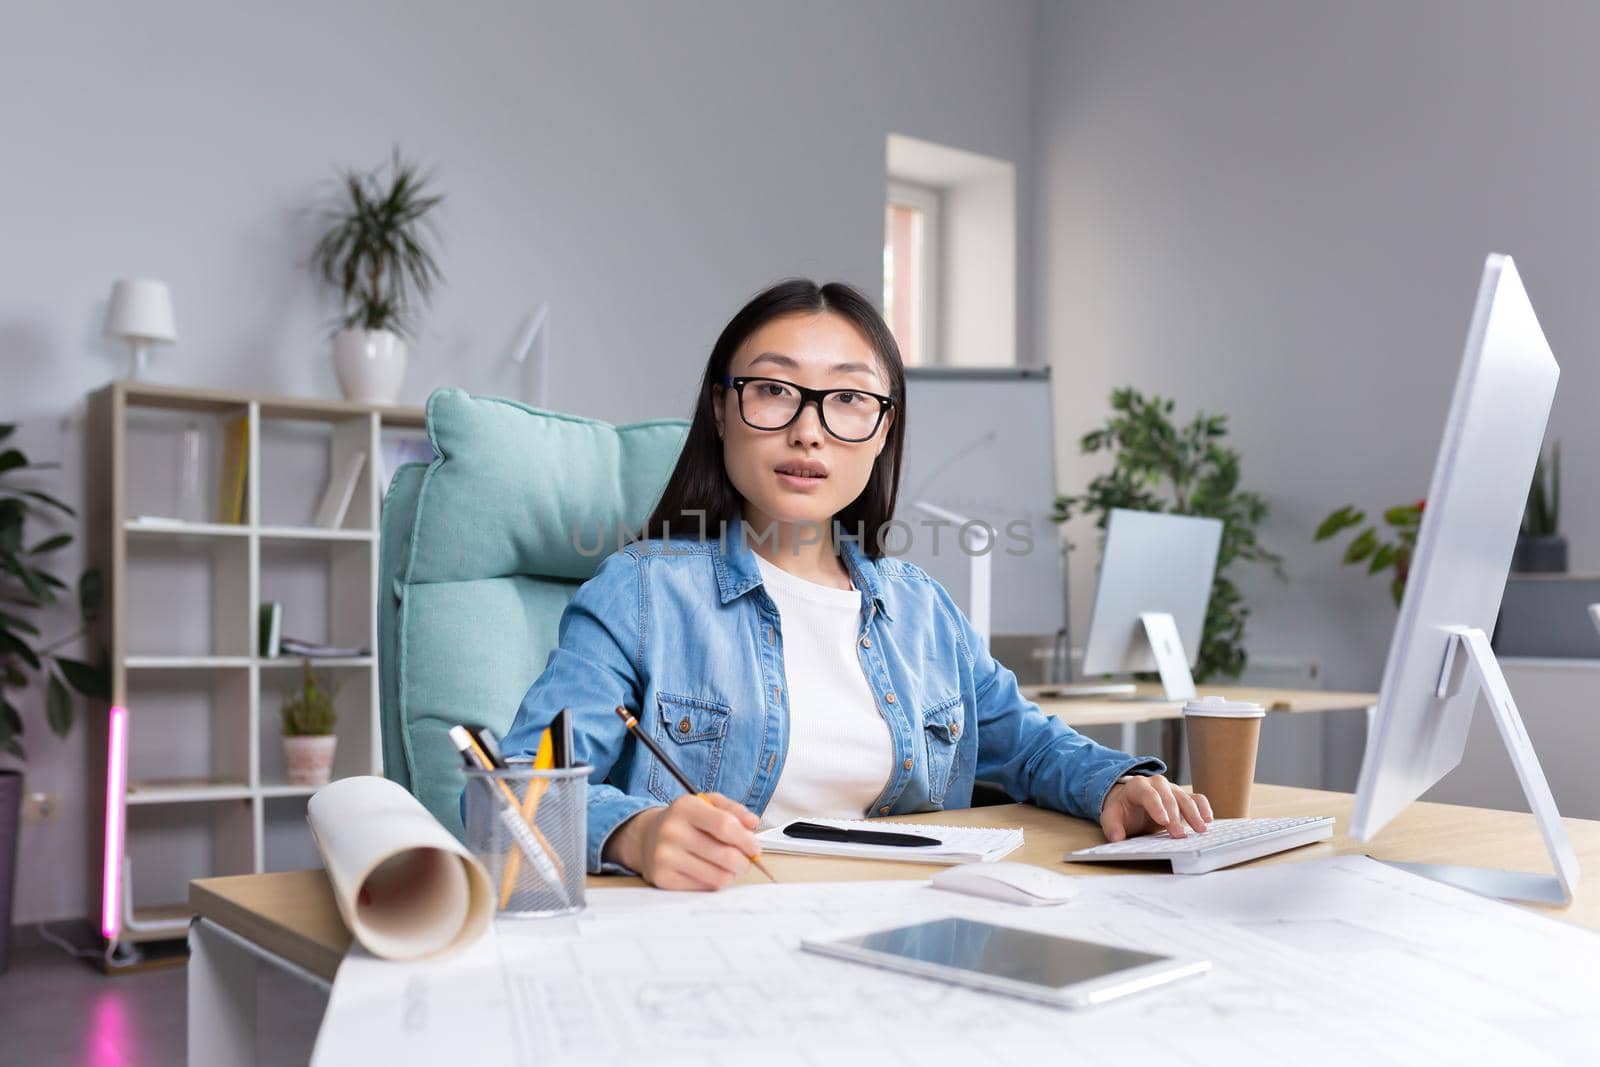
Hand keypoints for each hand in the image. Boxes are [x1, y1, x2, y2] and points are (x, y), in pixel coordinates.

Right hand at [608, 793, 760, 889]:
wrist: (646, 837)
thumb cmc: (685, 820)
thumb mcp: (707, 804)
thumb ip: (733, 810)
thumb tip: (753, 823)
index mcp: (685, 807)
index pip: (725, 825)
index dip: (746, 840)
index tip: (755, 848)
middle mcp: (671, 831)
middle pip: (725, 855)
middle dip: (744, 862)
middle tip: (745, 861)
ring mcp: (665, 856)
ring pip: (718, 876)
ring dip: (731, 874)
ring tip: (727, 866)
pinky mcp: (663, 878)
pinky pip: (704, 887)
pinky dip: (713, 881)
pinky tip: (709, 871)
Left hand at [1100, 774, 1212, 841]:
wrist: (1129, 803)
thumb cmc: (1122, 811)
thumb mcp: (1111, 817)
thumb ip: (1112, 827)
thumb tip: (1117, 837)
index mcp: (1137, 786)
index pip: (1148, 794)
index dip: (1156, 806)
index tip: (1163, 821)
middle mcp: (1156, 784)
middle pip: (1168, 796)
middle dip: (1175, 816)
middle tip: (1180, 835)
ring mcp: (1171, 789)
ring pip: (1184, 798)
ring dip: (1193, 814)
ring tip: (1200, 830)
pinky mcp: (1182, 797)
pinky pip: (1196, 798)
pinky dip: (1203, 807)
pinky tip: (1208, 819)